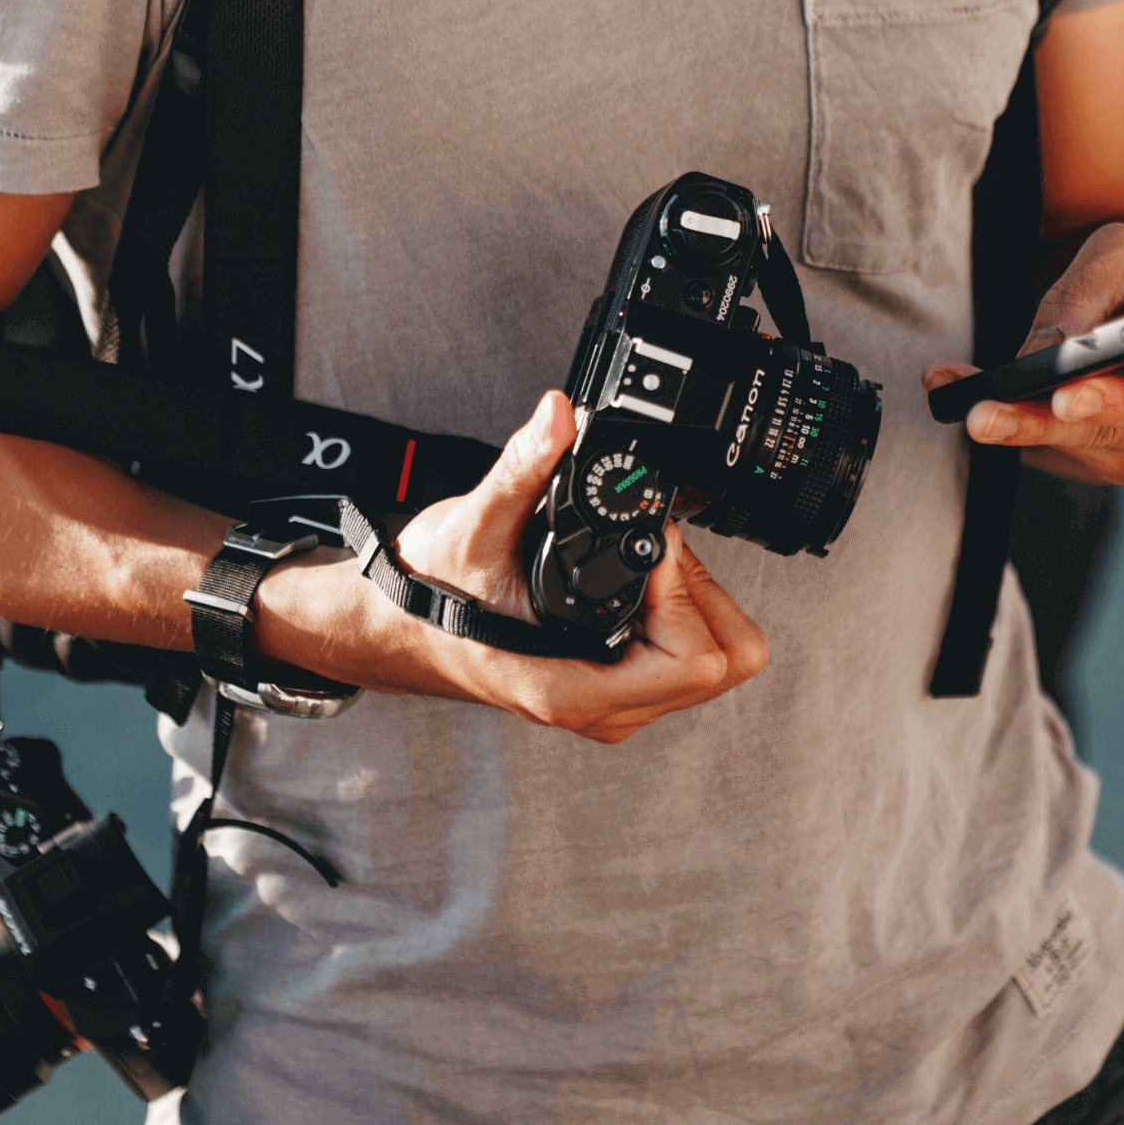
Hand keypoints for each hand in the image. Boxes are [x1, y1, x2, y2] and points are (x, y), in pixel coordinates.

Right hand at [260, 391, 767, 742]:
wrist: (400, 627)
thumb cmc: (431, 592)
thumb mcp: (471, 522)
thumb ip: (521, 468)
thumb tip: (561, 415)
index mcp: (570, 688)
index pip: (695, 661)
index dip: (685, 593)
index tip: (650, 549)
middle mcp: (602, 709)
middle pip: (723, 663)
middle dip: (701, 594)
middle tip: (654, 553)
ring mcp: (615, 705)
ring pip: (716, 664)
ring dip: (696, 603)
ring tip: (645, 566)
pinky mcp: (620, 691)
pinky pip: (690, 660)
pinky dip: (683, 614)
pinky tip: (642, 585)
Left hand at [920, 223, 1123, 485]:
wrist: (1119, 318)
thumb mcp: (1111, 256)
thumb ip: (1091, 291)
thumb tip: (1060, 347)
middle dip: (1120, 404)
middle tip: (1066, 397)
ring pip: (1118, 442)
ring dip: (1042, 429)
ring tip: (983, 411)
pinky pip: (1077, 456)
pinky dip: (1020, 432)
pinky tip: (976, 410)